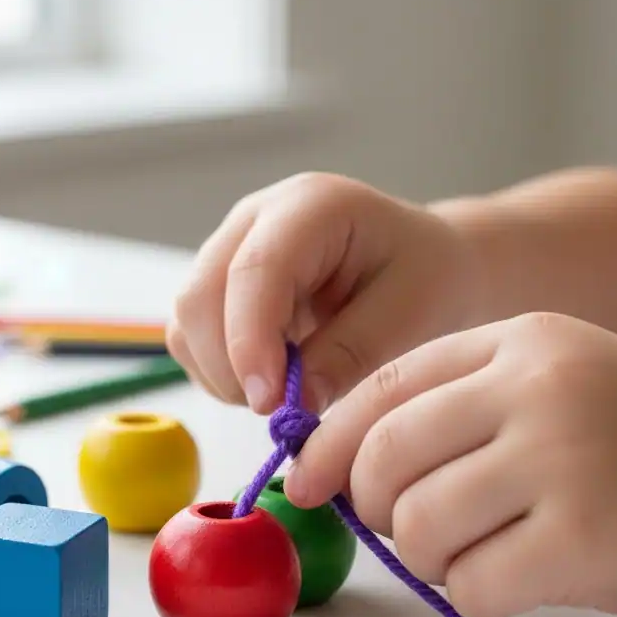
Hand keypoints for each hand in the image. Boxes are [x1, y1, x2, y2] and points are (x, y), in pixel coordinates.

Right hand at [167, 172, 480, 413]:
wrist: (424, 266)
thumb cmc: (428, 279)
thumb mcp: (411, 316)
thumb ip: (351, 354)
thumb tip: (293, 403)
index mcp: (311, 207)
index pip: (254, 271)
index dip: (250, 341)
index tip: (269, 402)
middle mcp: (255, 220)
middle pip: (201, 296)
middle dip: (231, 365)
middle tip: (281, 409)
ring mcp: (228, 251)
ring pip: (187, 321)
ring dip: (222, 373)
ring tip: (283, 392)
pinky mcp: (216, 287)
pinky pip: (190, 339)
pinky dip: (217, 373)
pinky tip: (267, 380)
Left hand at [285, 312, 616, 616]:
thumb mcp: (548, 404)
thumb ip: (451, 419)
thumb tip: (332, 472)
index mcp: (522, 344)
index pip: (386, 386)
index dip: (331, 442)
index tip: (307, 483)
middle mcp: (539, 385)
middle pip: (386, 456)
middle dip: (378, 509)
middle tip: (413, 529)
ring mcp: (565, 455)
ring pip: (418, 525)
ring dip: (434, 560)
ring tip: (488, 554)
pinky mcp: (585, 536)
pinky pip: (471, 583)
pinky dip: (480, 597)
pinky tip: (528, 582)